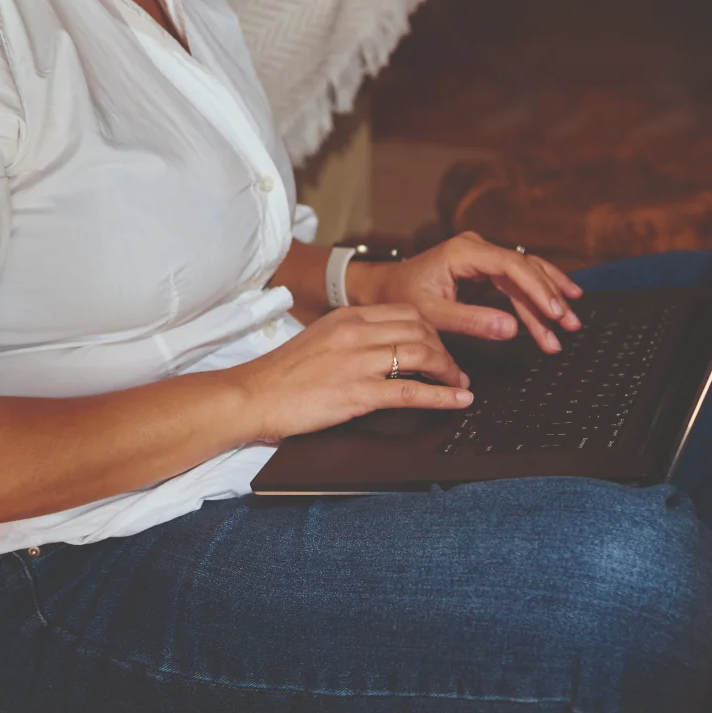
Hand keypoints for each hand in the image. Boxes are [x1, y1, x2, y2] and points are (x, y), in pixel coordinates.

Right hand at [236, 304, 471, 443]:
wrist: (252, 395)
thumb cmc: (281, 374)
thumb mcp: (320, 339)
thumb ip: (351, 336)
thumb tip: (383, 346)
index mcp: (347, 317)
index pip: (406, 312)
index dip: (433, 330)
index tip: (441, 346)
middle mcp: (355, 333)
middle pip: (420, 330)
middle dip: (445, 350)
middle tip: (455, 369)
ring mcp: (357, 362)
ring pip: (421, 354)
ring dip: (448, 372)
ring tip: (459, 385)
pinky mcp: (357, 393)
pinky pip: (411, 391)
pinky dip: (442, 396)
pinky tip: (457, 400)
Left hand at [352, 231, 582, 353]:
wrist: (381, 287)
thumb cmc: (401, 296)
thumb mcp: (432, 314)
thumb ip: (471, 321)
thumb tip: (511, 330)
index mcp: (464, 251)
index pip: (512, 266)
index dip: (538, 290)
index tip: (555, 312)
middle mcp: (477, 248)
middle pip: (524, 271)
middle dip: (549, 300)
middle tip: (569, 326)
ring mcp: (482, 256)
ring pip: (525, 275)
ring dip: (548, 298)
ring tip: (571, 322)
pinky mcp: (484, 269)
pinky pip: (517, 280)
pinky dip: (536, 296)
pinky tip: (558, 305)